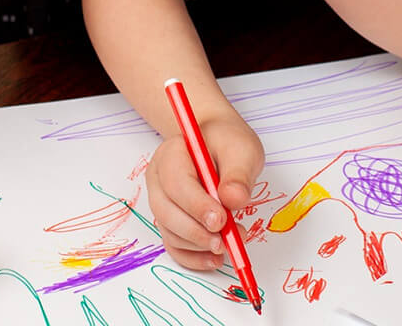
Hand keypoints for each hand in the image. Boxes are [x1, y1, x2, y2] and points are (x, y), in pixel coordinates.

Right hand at [145, 113, 262, 269]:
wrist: (217, 143)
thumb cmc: (227, 143)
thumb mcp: (242, 149)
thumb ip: (239, 174)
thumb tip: (235, 200)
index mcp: (172, 154)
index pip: (176, 183)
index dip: (197, 205)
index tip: (221, 219)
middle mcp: (159, 179)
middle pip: (166, 212)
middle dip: (196, 232)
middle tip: (225, 240)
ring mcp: (161, 201)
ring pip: (170, 232)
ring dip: (197, 245)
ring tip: (227, 244)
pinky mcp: (169, 221)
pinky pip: (174, 245)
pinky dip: (193, 257)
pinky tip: (213, 258)